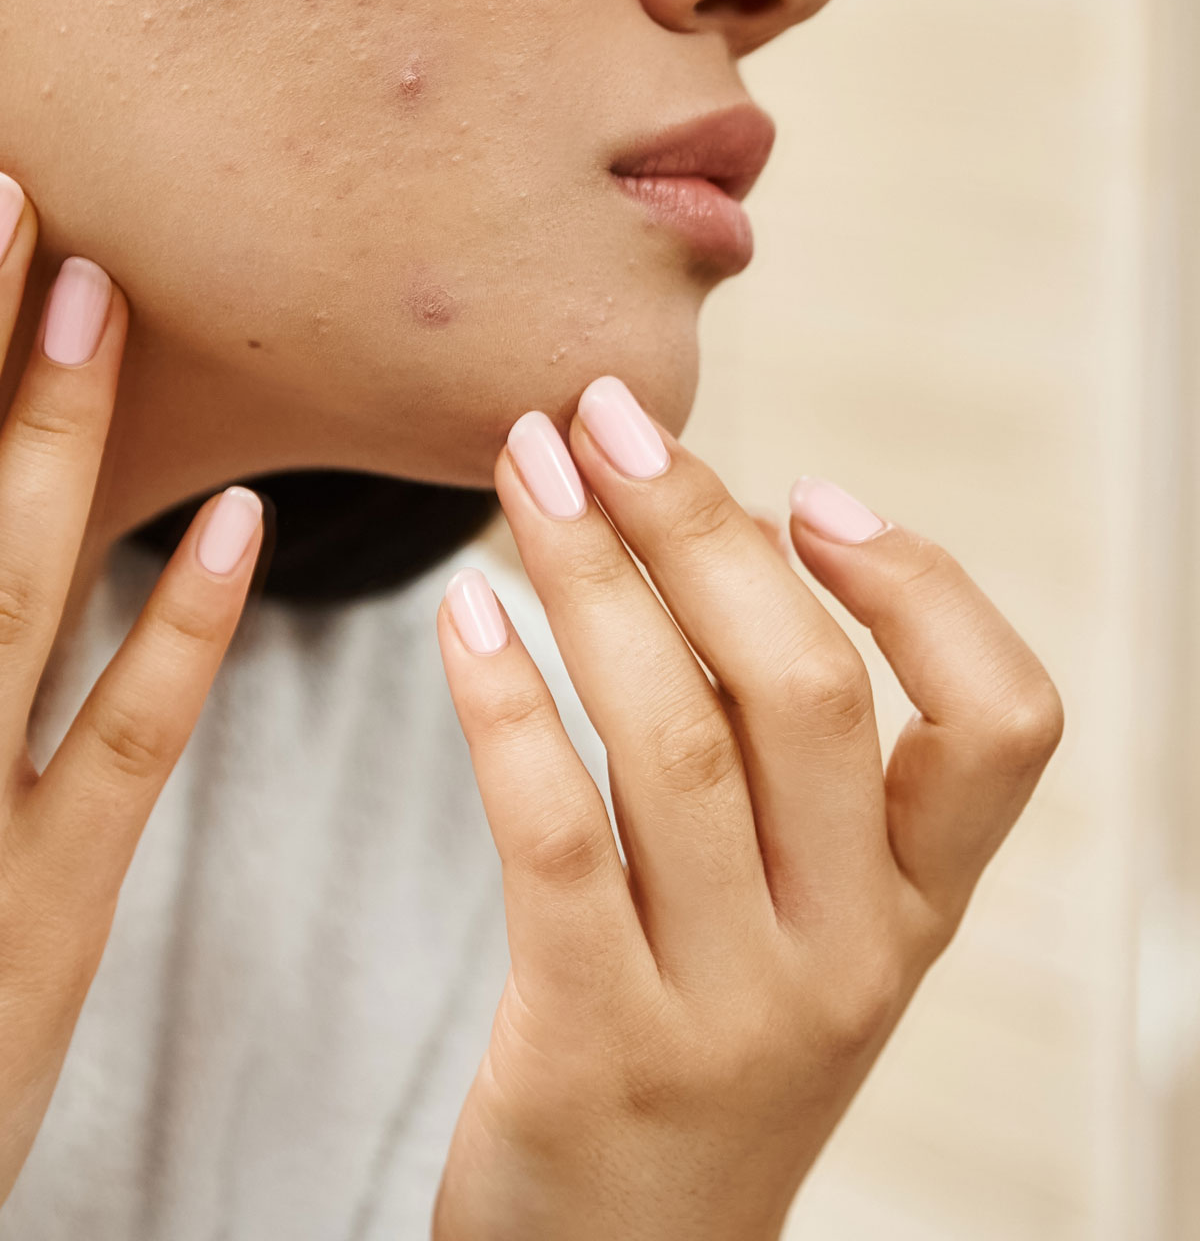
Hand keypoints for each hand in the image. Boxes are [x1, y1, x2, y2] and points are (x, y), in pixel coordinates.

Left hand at [433, 377, 1061, 1240]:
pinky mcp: (597, 1044)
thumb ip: (777, 771)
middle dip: (697, 526)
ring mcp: (732, 1011)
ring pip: (677, 739)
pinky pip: (555, 833)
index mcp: (912, 913)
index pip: (1004, 731)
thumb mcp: (785, 928)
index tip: (809, 488)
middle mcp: (850, 958)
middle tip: (598, 413)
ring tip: (519, 469)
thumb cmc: (688, 1049)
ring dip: (589, 577)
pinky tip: (457, 614)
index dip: (925, 589)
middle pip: (807, 692)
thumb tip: (711, 535)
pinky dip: (507, 701)